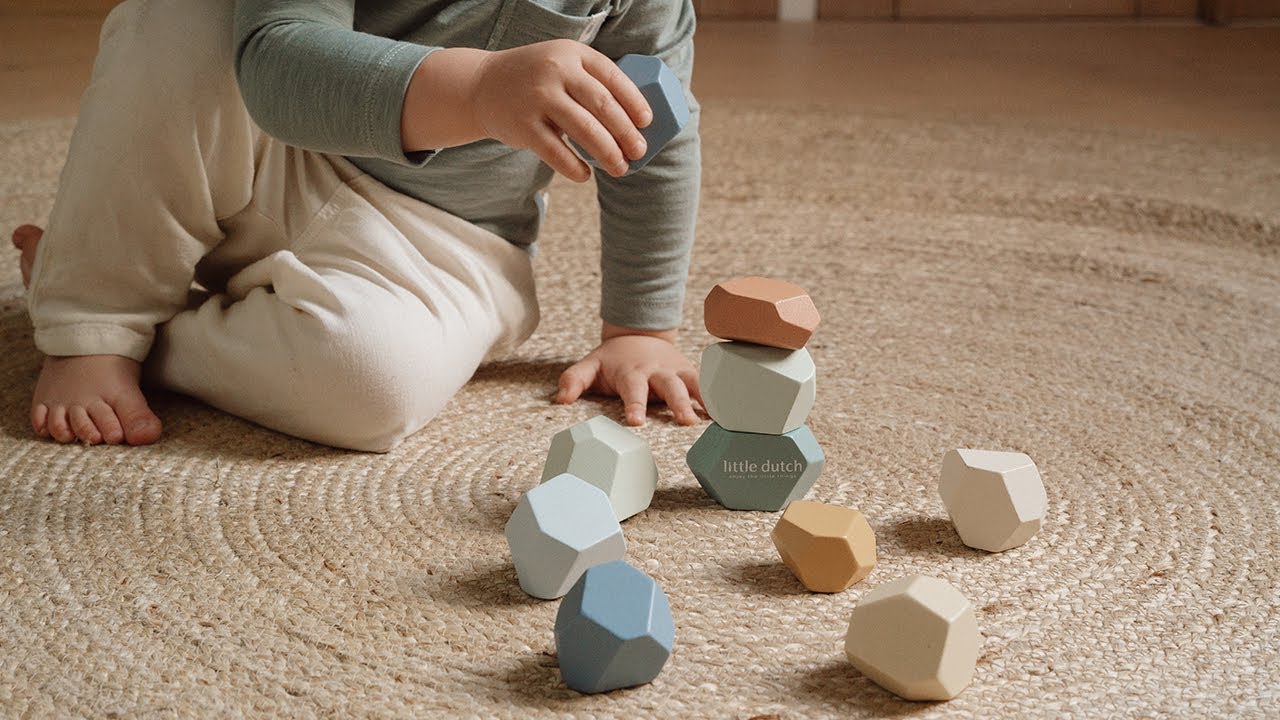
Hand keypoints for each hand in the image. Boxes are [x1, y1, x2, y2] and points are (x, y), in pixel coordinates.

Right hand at [472, 39, 651, 180]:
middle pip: (603, 106)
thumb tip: (631, 122)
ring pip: (584, 130)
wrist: (482, 85)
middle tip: (639, 151)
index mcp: (572, 54)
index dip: (634, 102)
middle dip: (626, 133)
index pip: (613, 77)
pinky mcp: (523, 126)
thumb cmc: (536, 80)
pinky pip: (556, 152)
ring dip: (608, 153)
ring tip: (620, 168)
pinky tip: (585, 175)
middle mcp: (556, 71)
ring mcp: (538, 98)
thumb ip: (589, 82)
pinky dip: (574, 167)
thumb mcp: (561, 64)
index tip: (647, 122)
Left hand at [556, 323, 703, 425]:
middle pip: (669, 387)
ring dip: (702, 400)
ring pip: (691, 384)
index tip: (636, 421)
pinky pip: (705, 385)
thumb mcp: (590, 365)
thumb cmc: (613, 359)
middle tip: (685, 422)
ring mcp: (676, 371)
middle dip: (677, 403)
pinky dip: (715, 397)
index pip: (633, 390)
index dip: (634, 405)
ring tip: (712, 419)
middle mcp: (656, 372)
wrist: (640, 334)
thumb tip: (561, 400)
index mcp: (631, 372)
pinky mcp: (690, 373)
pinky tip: (727, 414)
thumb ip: (574, 380)